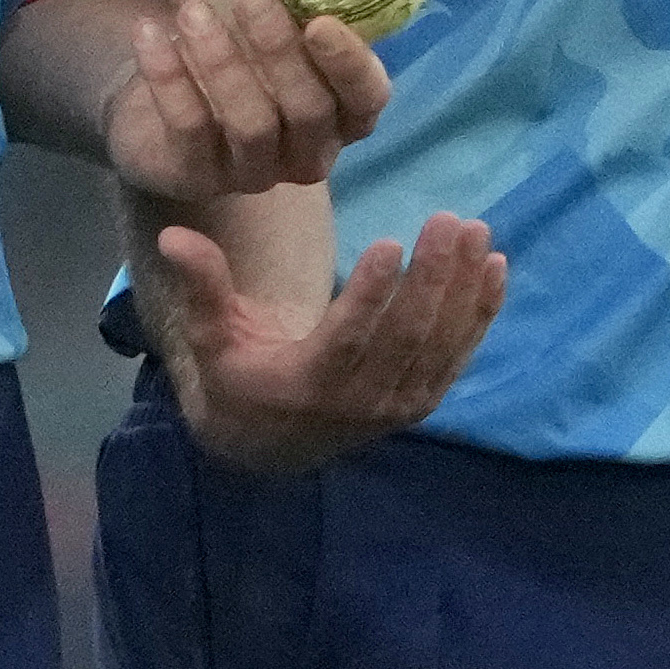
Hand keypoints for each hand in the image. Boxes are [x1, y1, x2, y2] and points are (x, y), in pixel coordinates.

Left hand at [101, 0, 393, 203]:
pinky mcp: (198, 178)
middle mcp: (309, 152)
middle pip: (308, 111)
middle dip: (278, 51)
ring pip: (250, 124)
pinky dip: (168, 76)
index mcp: (345, 113)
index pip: (367, 98)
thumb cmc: (242, 42)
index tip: (319, 21)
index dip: (349, 64)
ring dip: (221, 61)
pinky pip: (188, 129)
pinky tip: (149, 30)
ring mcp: (254, 172)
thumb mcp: (279, 14)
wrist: (167, 86)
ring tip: (192, 9)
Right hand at [150, 209, 503, 475]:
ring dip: (461, 288)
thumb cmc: (238, 378)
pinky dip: (479, 315)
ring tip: (474, 232)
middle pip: (404, 338)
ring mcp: (395, 408)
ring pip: (437, 346)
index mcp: (306, 384)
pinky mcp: (418, 405)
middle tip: (446, 220)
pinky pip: (456, 358)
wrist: (271, 447)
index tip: (391, 241)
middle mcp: (358, 403)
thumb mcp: (213, 337)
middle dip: (431, 277)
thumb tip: (175, 233)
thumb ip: (203, 286)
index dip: (371, 294)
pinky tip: (494, 268)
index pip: (347, 339)